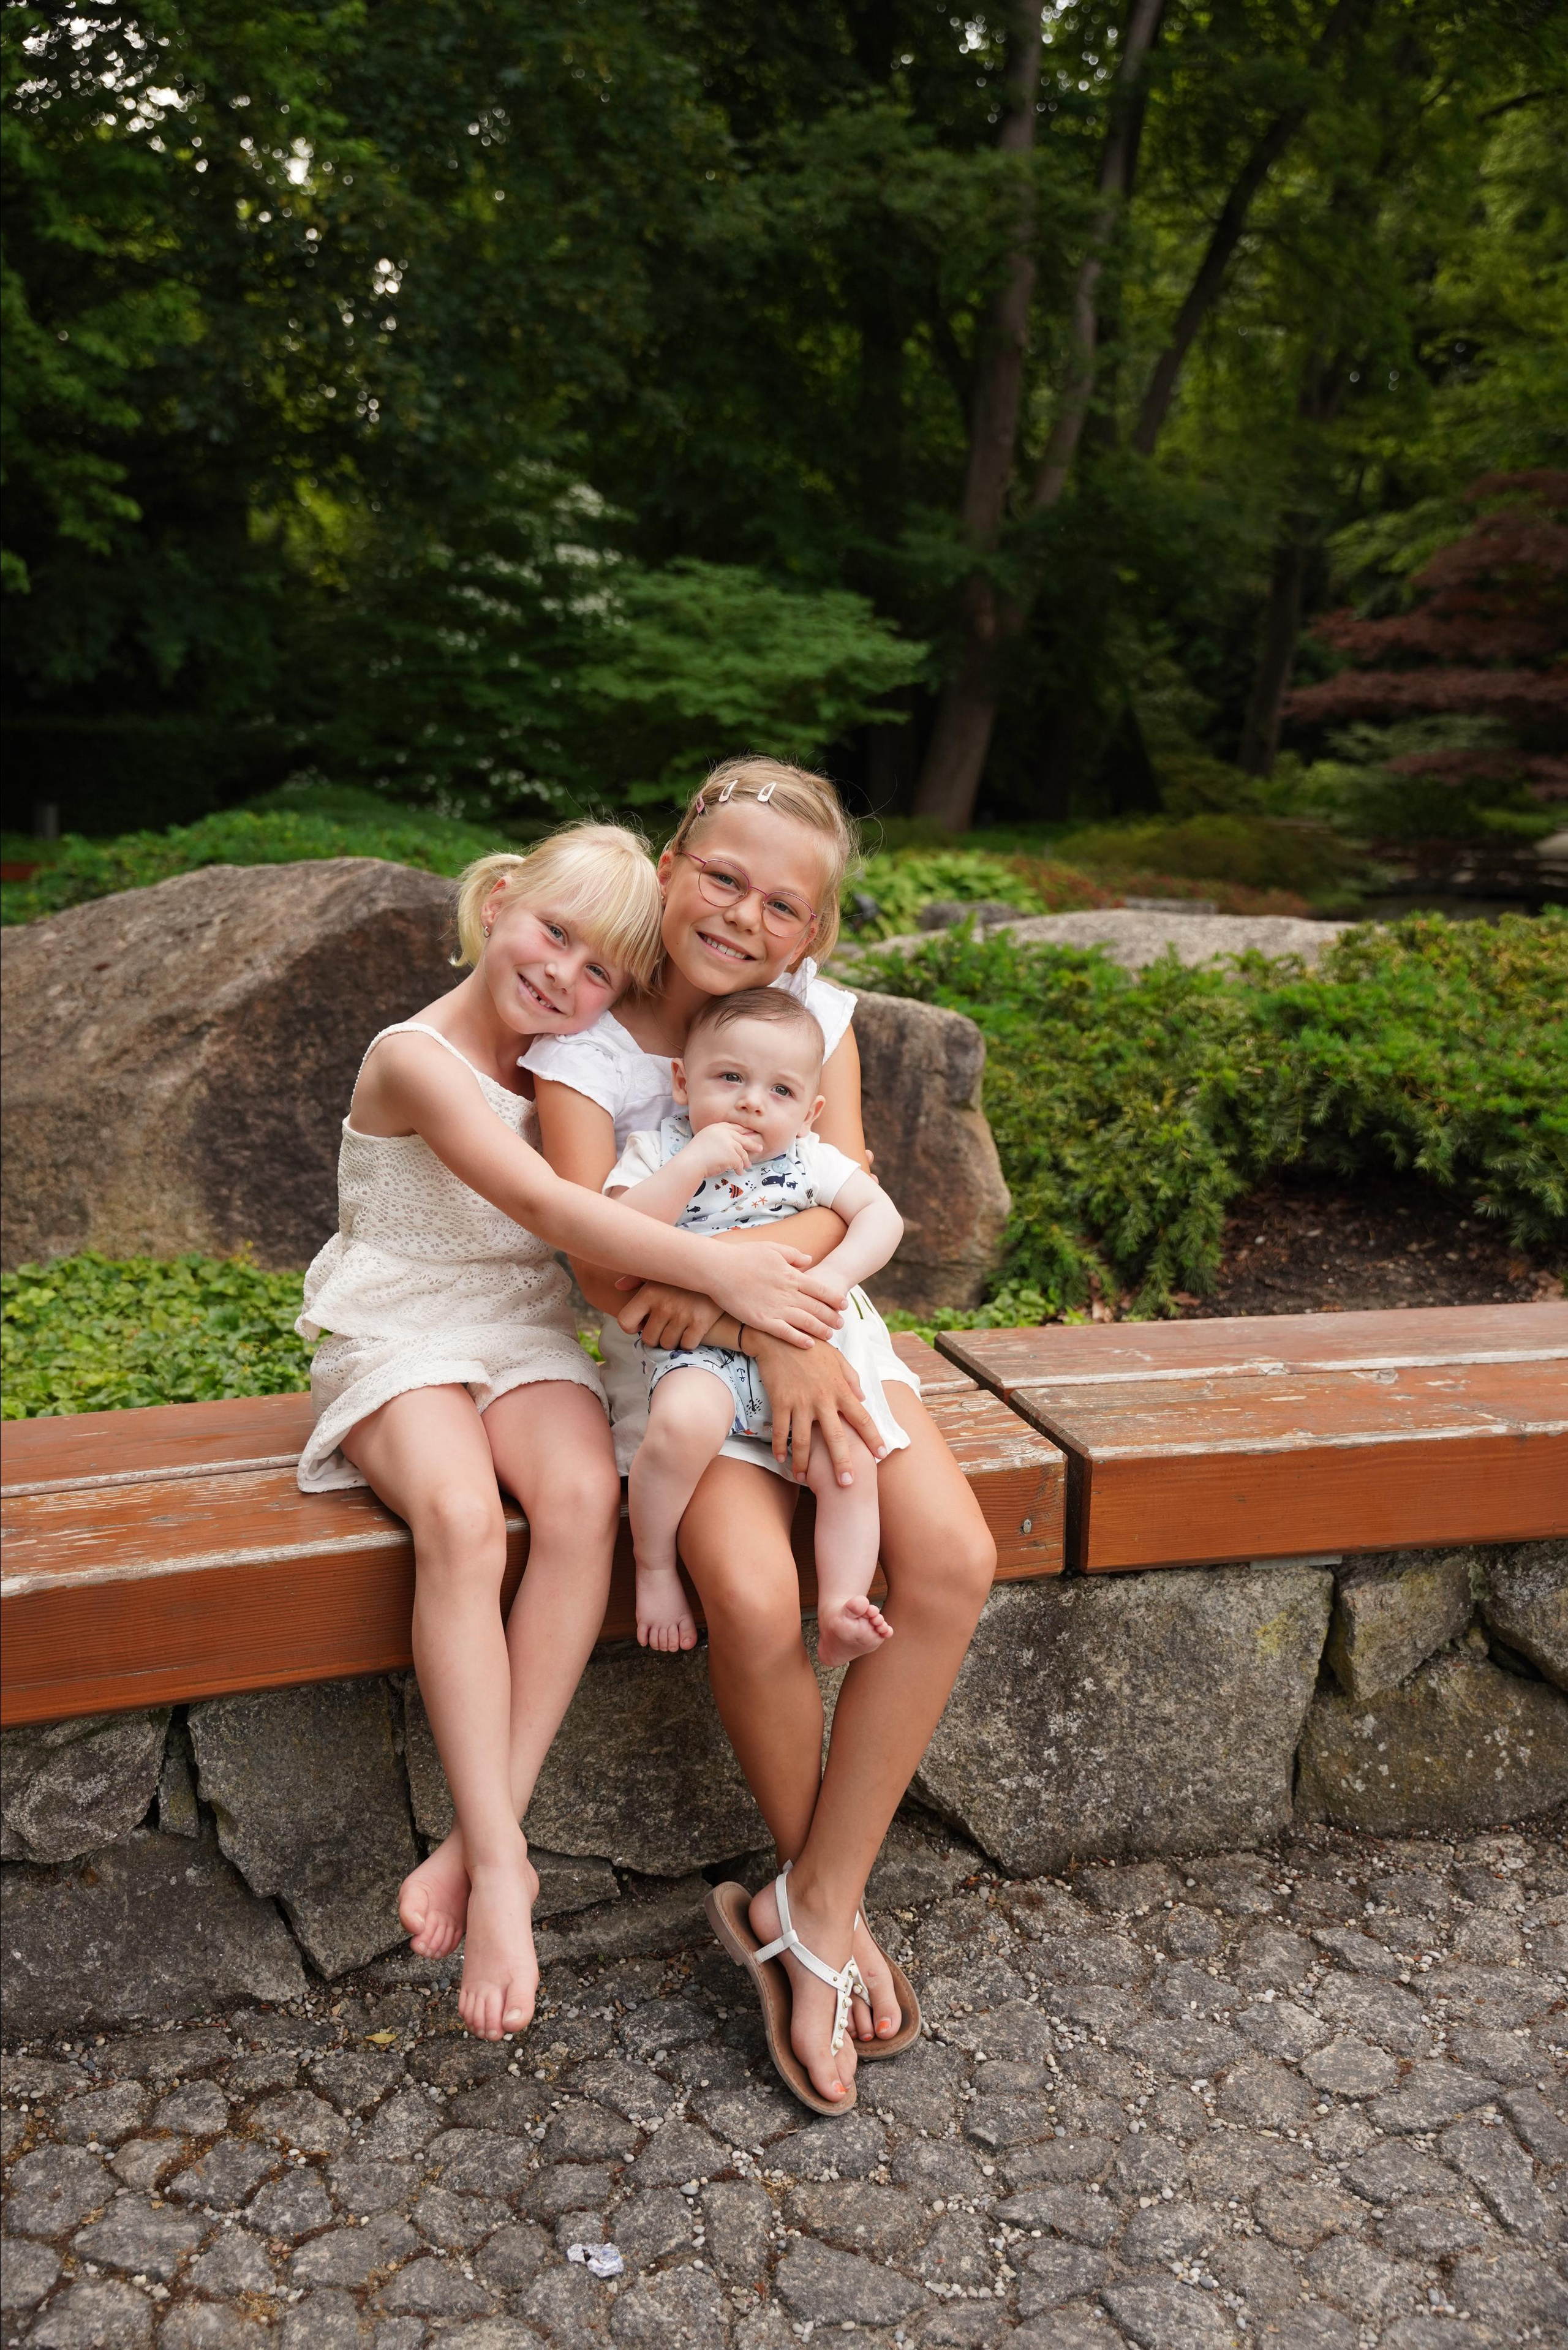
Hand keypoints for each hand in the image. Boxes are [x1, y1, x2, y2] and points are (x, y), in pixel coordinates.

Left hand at [616, 1280, 723, 1350]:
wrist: (721, 1272)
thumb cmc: (684, 1275)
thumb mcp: (660, 1271)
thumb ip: (635, 1277)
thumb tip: (618, 1286)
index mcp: (649, 1292)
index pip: (625, 1322)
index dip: (632, 1326)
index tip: (643, 1322)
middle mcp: (664, 1305)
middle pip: (648, 1339)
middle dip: (656, 1336)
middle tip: (665, 1325)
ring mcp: (683, 1315)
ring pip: (667, 1344)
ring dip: (673, 1339)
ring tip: (678, 1326)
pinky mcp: (701, 1323)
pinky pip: (687, 1345)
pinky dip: (689, 1341)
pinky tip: (692, 1329)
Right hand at [693, 1121, 764, 1178]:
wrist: (691, 1163)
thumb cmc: (695, 1154)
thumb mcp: (705, 1138)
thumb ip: (718, 1138)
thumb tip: (731, 1144)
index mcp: (717, 1127)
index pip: (734, 1127)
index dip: (743, 1131)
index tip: (749, 1134)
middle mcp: (725, 1134)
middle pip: (743, 1139)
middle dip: (752, 1144)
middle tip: (759, 1148)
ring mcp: (729, 1144)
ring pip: (742, 1153)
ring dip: (745, 1161)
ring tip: (747, 1166)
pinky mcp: (732, 1156)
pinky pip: (739, 1164)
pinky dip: (739, 1169)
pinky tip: (740, 1172)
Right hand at [710, 1244, 843, 1348]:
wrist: (718, 1268)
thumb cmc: (743, 1256)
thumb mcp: (772, 1248)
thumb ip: (793, 1255)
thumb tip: (810, 1259)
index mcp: (791, 1275)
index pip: (820, 1289)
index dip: (834, 1298)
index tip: (844, 1305)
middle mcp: (787, 1293)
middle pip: (817, 1307)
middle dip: (832, 1317)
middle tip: (841, 1324)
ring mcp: (776, 1308)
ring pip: (806, 1322)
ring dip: (820, 1329)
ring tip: (831, 1336)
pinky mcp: (762, 1320)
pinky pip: (786, 1333)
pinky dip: (799, 1339)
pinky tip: (810, 1345)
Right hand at [748, 1334, 887, 1481]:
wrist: (779, 1335)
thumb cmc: (811, 1346)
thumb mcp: (837, 1358)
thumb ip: (852, 1379)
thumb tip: (863, 1399)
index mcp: (841, 1389)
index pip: (862, 1417)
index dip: (873, 1437)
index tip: (881, 1455)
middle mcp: (823, 1399)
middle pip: (836, 1437)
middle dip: (843, 1463)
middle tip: (848, 1484)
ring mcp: (801, 1402)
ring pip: (805, 1440)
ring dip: (805, 1463)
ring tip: (805, 1479)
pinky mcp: (781, 1402)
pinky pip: (781, 1430)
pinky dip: (780, 1447)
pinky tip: (781, 1459)